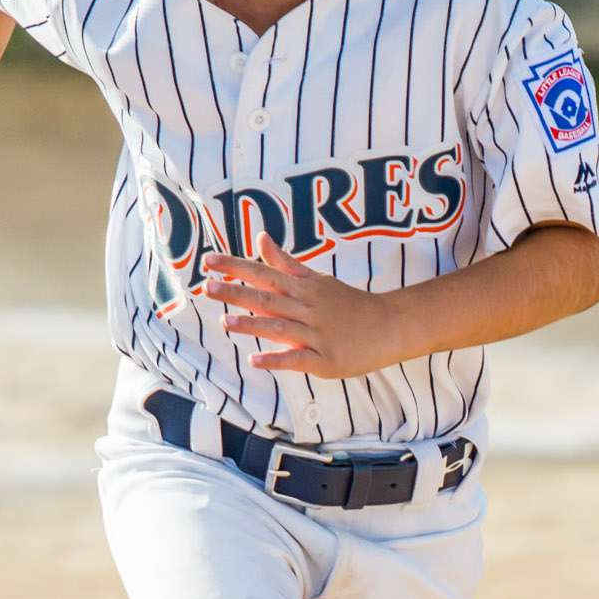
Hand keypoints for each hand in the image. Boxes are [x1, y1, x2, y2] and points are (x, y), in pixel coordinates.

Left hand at [202, 233, 405, 378]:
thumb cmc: (349, 303)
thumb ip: (285, 262)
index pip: (264, 273)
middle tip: (208, 287)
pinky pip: (298, 359)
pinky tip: (255, 360)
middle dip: (237, 292)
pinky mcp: (326, 360)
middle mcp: (308, 308)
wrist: (390, 326)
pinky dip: (277, 359)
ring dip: (252, 324)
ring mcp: (317, 334)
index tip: (208, 261)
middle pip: (268, 298)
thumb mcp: (317, 279)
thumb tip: (260, 238)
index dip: (236, 267)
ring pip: (281, 327)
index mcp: (303, 288)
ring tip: (224, 323)